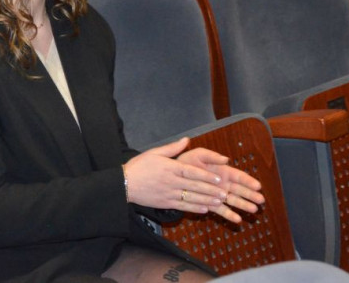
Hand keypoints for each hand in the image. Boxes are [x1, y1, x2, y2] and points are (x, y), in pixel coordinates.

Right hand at [124, 138, 261, 223]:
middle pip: (195, 186)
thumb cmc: (139, 166)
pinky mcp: (165, 203)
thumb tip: (187, 140)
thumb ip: (172, 148)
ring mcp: (169, 194)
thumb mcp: (154, 152)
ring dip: (207, 200)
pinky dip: (195, 208)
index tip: (219, 177)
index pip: (192, 172)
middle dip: (211, 189)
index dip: (206, 175)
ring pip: (191, 198)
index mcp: (170, 167)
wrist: (124, 184)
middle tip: (225, 192)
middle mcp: (171, 181)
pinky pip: (183, 207)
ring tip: (219, 201)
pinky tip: (205, 209)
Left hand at [177, 147, 263, 222]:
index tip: (258, 186)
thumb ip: (212, 156)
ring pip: (233, 201)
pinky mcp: (210, 203)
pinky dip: (229, 215)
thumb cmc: (187, 162)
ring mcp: (217, 194)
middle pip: (239, 190)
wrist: (173, 175)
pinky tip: (237, 219)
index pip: (238, 176)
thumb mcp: (198, 154)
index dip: (248, 181)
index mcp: (221, 170)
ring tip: (254, 210)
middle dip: (250, 195)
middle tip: (261, 200)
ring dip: (243, 205)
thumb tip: (226, 159)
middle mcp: (222, 183)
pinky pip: (221, 210)